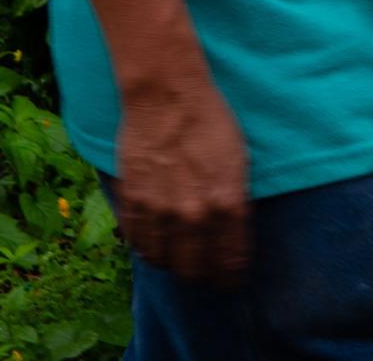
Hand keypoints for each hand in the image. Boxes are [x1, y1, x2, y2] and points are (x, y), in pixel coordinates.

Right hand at [113, 75, 250, 284]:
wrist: (167, 94)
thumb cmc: (210, 121)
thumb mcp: (239, 162)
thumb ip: (235, 203)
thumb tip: (229, 232)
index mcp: (227, 205)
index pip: (230, 263)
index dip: (230, 277)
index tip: (228, 279)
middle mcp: (194, 215)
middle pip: (194, 270)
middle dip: (200, 275)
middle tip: (201, 271)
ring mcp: (160, 210)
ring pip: (162, 261)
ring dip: (170, 263)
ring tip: (174, 256)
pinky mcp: (133, 200)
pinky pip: (137, 241)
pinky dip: (144, 246)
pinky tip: (151, 241)